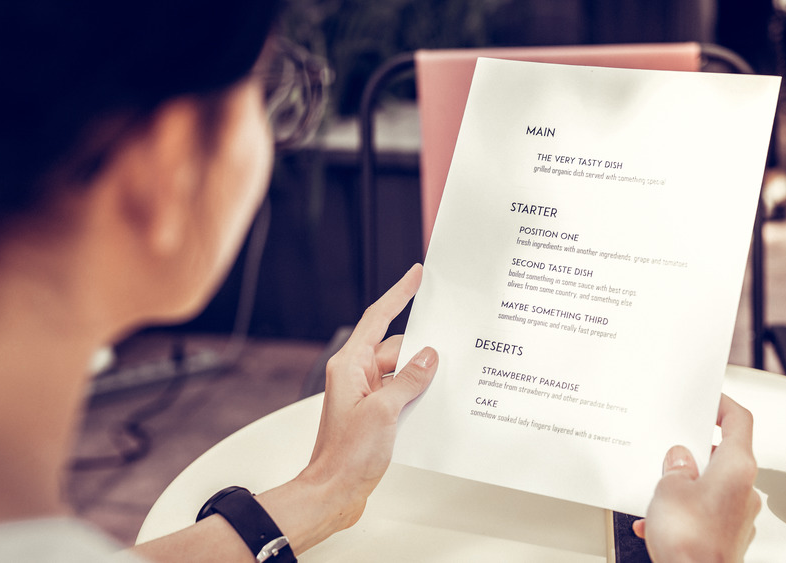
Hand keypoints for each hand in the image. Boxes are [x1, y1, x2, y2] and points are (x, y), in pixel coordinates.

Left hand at [299, 264, 436, 528]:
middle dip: (422, 349)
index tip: (416, 274)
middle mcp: (357, 375)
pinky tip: (435, 403)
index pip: (377, 318)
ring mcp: (366, 395)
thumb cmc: (347, 455)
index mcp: (350, 365)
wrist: (334, 493)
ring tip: (446, 383)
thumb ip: (409, 380)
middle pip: (396, 347)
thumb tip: (429, 356)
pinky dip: (418, 395)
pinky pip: (402, 392)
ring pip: (402, 371)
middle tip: (451, 345)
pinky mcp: (376, 414)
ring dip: (422, 377)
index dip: (398, 293)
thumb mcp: (384, 411)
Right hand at [632, 394, 760, 562]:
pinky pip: (705, 511)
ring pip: (712, 484)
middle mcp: (744, 489)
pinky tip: (658, 520)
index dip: (723, 405)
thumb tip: (679, 461)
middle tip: (671, 448)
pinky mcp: (727, 535)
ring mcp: (738, 514)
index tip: (709, 399)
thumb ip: (676, 467)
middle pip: (724, 454)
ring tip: (660, 490)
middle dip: (694, 450)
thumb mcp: (669, 488)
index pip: (739, 421)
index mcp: (736, 467)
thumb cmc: (690, 540)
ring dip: (686, 483)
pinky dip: (683, 511)